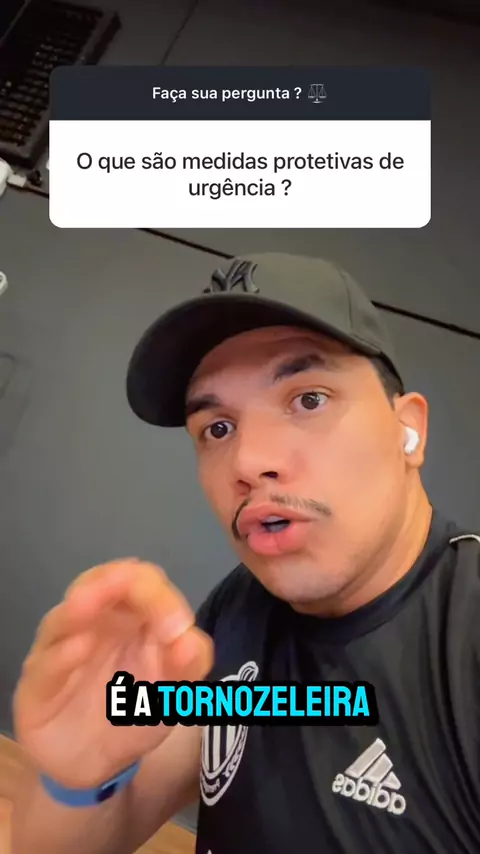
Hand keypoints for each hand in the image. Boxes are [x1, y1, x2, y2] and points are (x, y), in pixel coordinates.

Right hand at [13, 559, 212, 787]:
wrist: (98, 764)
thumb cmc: (136, 713)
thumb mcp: (172, 694)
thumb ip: (187, 666)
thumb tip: (190, 640)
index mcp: (131, 616)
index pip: (143, 582)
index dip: (160, 597)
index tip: (178, 628)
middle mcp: (94, 623)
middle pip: (100, 583)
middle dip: (115, 582)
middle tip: (130, 587)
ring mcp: (61, 649)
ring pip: (64, 617)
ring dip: (79, 606)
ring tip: (90, 603)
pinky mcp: (37, 684)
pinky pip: (46, 664)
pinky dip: (62, 655)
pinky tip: (79, 649)